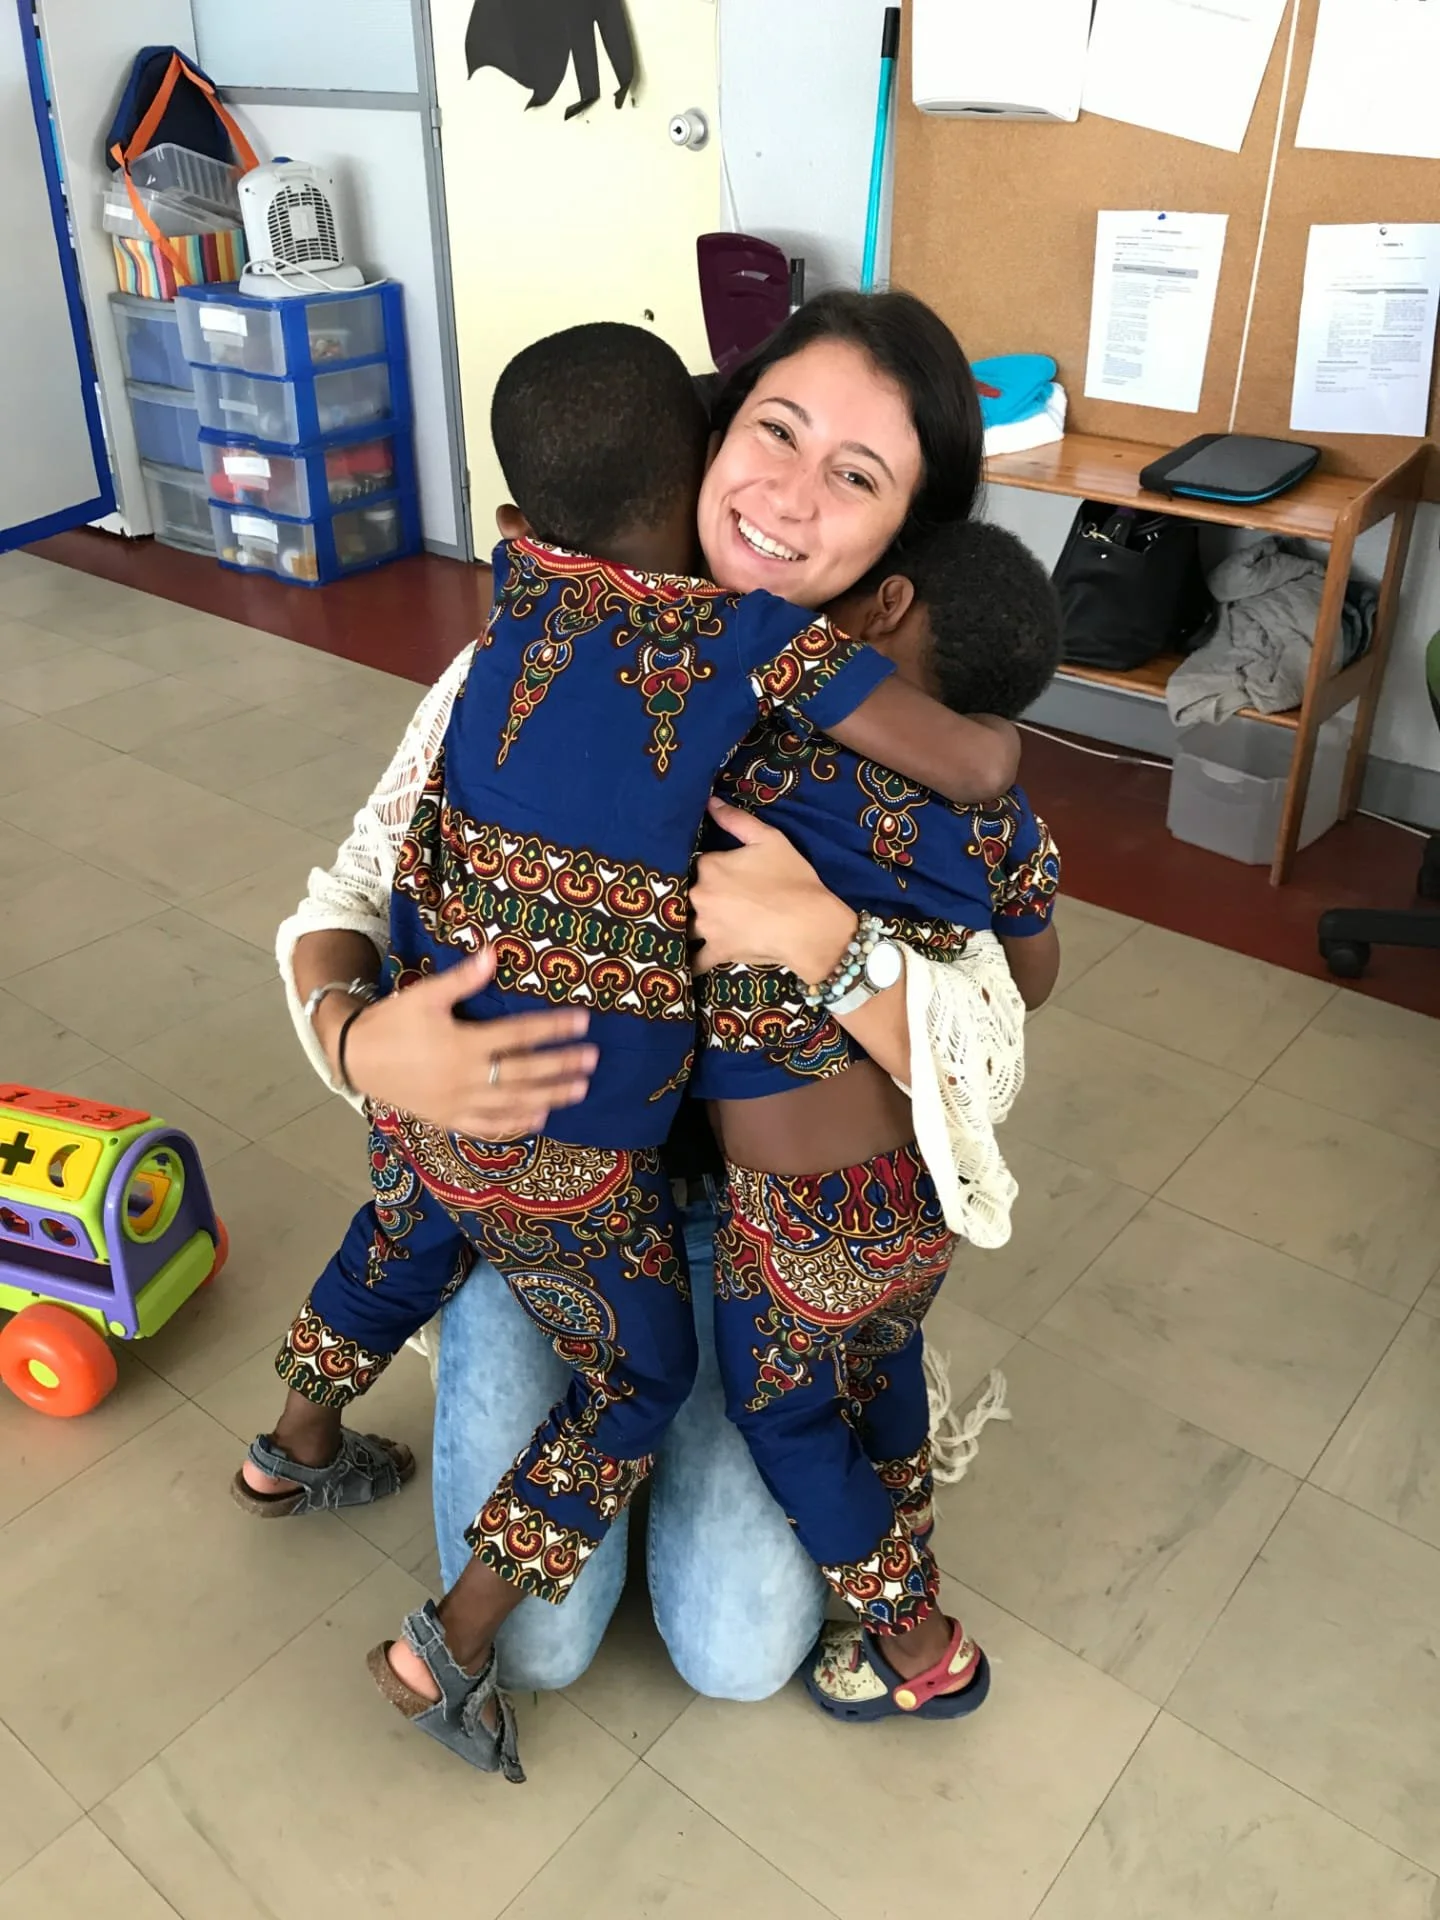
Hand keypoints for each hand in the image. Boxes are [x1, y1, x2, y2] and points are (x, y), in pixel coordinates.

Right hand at [339, 947, 597, 1136]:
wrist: (356, 1058)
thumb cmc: (392, 1023)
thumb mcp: (425, 995)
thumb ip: (462, 980)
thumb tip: (494, 954)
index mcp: (463, 1043)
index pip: (519, 1035)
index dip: (553, 1028)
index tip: (582, 1022)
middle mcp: (466, 1077)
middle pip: (525, 1072)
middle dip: (561, 1065)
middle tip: (592, 1058)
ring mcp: (458, 1102)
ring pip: (513, 1102)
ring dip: (550, 1096)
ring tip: (579, 1089)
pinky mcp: (448, 1119)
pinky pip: (487, 1126)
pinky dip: (515, 1124)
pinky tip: (539, 1118)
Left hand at [690, 798, 857, 984]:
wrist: (809, 924)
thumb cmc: (792, 878)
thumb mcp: (769, 839)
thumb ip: (736, 819)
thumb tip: (710, 803)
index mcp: (708, 866)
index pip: (697, 863)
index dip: (709, 867)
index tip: (722, 872)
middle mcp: (699, 895)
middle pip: (685, 893)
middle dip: (695, 895)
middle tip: (714, 899)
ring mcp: (706, 926)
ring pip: (683, 924)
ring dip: (684, 925)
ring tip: (689, 926)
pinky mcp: (716, 951)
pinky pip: (693, 961)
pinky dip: (687, 963)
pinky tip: (679, 965)